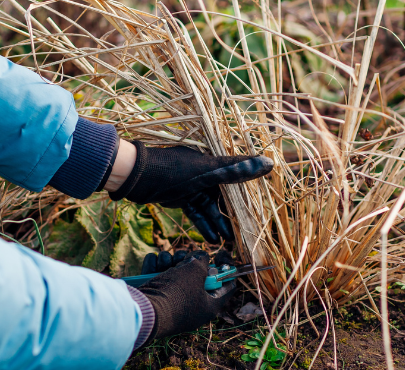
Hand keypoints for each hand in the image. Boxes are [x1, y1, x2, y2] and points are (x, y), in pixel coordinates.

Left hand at [108, 141, 272, 242]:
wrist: (135, 177)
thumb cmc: (172, 169)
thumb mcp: (208, 171)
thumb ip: (237, 170)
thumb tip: (269, 164)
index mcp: (214, 161)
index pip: (238, 180)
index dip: (247, 198)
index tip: (257, 215)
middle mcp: (206, 172)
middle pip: (225, 197)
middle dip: (234, 217)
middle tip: (244, 235)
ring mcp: (194, 185)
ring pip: (211, 208)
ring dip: (219, 224)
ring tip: (229, 242)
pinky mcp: (181, 197)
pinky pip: (197, 212)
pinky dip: (203, 224)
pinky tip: (211, 239)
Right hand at [137, 251, 234, 342]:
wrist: (143, 310)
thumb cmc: (176, 292)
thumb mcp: (196, 271)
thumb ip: (202, 260)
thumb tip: (200, 258)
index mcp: (209, 306)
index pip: (227, 287)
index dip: (227, 269)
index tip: (221, 254)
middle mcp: (191, 307)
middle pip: (197, 277)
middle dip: (189, 262)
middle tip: (184, 259)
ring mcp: (170, 302)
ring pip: (174, 272)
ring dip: (169, 261)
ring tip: (166, 262)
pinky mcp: (153, 297)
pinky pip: (156, 275)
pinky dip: (154, 266)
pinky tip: (153, 263)